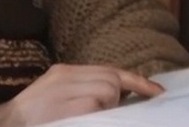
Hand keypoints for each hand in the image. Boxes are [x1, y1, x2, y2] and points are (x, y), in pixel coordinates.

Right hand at [0, 63, 162, 126]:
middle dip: (120, 96)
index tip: (157, 91)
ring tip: (87, 116)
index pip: (109, 69)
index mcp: (63, 72)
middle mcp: (65, 75)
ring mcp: (66, 89)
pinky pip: (98, 105)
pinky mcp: (69, 106)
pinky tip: (87, 119)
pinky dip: (100, 114)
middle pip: (112, 78)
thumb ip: (82, 91)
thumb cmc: (31, 120)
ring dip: (108, 107)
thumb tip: (116, 96)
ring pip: (109, 91)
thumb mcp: (55, 97)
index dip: (137, 81)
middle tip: (109, 112)